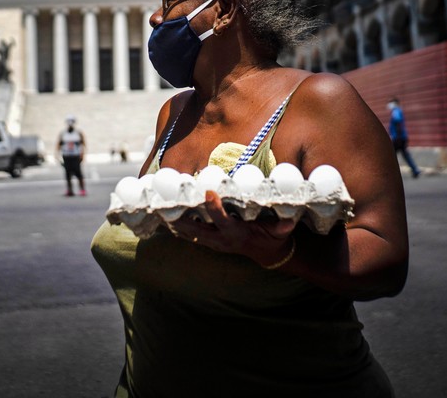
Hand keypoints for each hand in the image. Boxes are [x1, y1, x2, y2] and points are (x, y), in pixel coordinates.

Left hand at [168, 190, 296, 267]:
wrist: (269, 254)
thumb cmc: (274, 237)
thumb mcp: (282, 231)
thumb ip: (283, 224)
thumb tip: (289, 216)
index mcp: (237, 233)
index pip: (223, 219)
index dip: (215, 207)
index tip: (208, 191)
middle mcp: (223, 239)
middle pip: (197, 229)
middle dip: (182, 218)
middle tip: (166, 205)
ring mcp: (215, 243)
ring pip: (190, 234)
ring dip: (175, 223)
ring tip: (158, 211)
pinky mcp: (211, 243)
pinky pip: (191, 237)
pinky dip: (178, 229)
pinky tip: (164, 220)